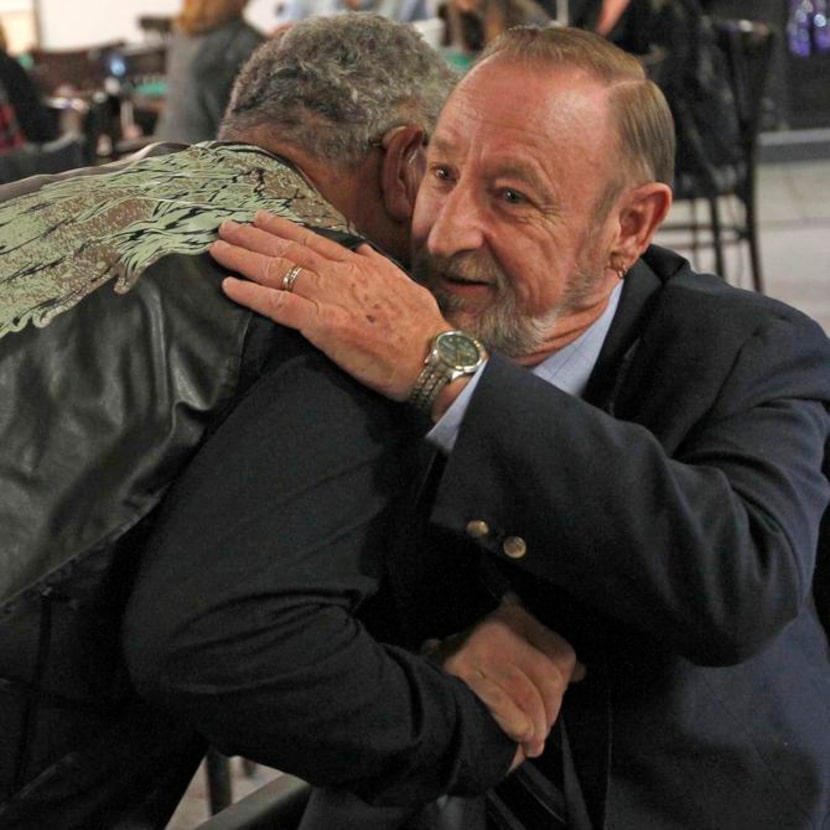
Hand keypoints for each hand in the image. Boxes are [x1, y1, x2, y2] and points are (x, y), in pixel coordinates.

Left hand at [212, 213, 450, 401]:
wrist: (431, 356)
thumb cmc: (423, 329)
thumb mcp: (406, 286)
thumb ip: (380, 267)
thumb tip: (361, 250)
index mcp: (359, 267)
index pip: (313, 242)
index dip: (282, 230)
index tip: (259, 219)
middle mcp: (341, 275)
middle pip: (288, 251)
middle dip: (253, 237)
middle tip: (225, 227)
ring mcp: (331, 297)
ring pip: (278, 271)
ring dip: (243, 259)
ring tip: (218, 250)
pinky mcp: (323, 324)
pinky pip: (279, 304)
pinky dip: (251, 295)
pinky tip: (229, 287)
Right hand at [423, 595, 585, 767]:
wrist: (422, 691)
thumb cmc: (471, 674)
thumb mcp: (506, 654)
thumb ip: (541, 658)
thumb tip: (581, 670)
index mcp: (512, 617)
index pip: (561, 652)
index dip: (564, 682)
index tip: (555, 699)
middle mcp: (497, 629)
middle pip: (550, 677)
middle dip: (551, 710)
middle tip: (543, 728)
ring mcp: (479, 651)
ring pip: (530, 696)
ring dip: (536, 727)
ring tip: (533, 742)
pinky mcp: (464, 673)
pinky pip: (507, 708)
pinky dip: (519, 728)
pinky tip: (519, 739)